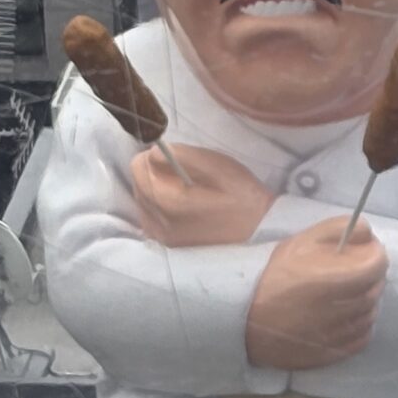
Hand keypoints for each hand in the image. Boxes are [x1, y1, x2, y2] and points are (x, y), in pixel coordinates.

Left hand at [131, 144, 271, 246]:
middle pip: (138, 184)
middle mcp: (158, 223)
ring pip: (142, 201)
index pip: (138, 167)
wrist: (259, 234)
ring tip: (186, 192)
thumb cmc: (242, 196)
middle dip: (155, 173)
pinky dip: (159, 208)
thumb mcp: (218, 167)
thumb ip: (183, 155)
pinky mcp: (167, 246)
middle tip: (184, 175)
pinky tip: (181, 208)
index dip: (154, 155)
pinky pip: (149, 218)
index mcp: (169, 202)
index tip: (175, 157)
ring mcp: (161, 238)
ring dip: (157, 190)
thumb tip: (153, 151)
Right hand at [246, 219, 387, 368]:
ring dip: (366, 301)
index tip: (367, 252)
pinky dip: (361, 326)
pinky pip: (362, 338)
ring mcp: (338, 335)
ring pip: (370, 315)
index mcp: (334, 280)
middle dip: (371, 277)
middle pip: (375, 290)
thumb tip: (367, 232)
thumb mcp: (300, 242)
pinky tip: (346, 317)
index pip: (377, 266)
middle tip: (355, 271)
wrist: (244, 319)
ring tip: (348, 294)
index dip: (376, 255)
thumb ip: (337, 229)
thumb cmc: (272, 277)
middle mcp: (340, 310)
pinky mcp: (333, 354)